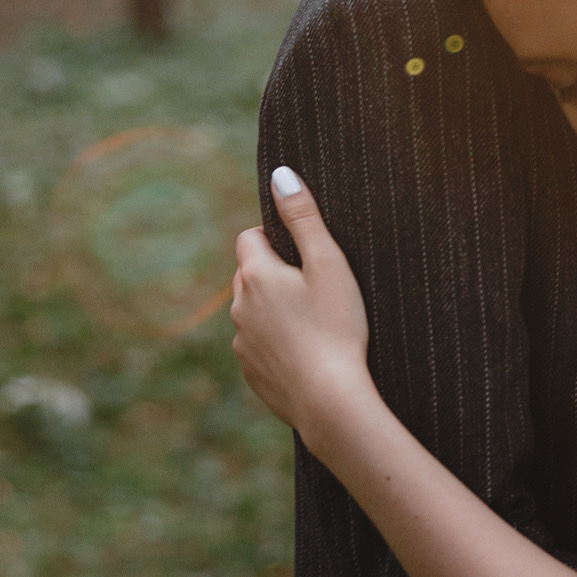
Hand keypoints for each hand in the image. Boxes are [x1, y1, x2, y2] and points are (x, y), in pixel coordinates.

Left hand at [231, 167, 374, 446]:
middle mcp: (239, 307)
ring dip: (276, 311)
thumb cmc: (337, 328)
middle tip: (317, 289)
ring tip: (316, 324)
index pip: (251, 238)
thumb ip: (303, 217)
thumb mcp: (329, 264)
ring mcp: (242, 344)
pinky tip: (309, 354)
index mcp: (255, 275)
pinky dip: (278, 344)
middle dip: (276, 275)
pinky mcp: (251, 373)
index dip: (277, 239)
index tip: (306, 255)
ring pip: (254, 312)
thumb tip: (280, 174)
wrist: (331, 401)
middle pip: (250, 275)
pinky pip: (260, 346)